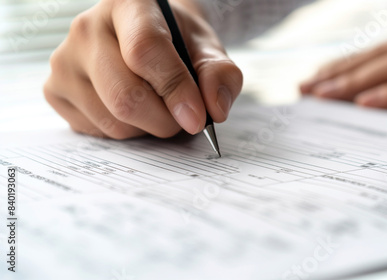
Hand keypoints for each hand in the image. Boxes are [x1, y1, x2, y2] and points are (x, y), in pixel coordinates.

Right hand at [44, 0, 242, 138]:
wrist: (144, 37)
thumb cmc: (177, 41)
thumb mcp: (207, 49)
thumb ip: (220, 74)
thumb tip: (214, 109)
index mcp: (128, 5)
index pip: (145, 50)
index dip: (175, 89)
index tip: (197, 118)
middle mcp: (87, 29)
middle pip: (126, 96)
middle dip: (165, 120)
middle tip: (183, 118)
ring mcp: (65, 61)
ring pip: (113, 121)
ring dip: (147, 128)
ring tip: (156, 107)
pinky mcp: (55, 90)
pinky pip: (96, 131)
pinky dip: (125, 132)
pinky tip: (131, 110)